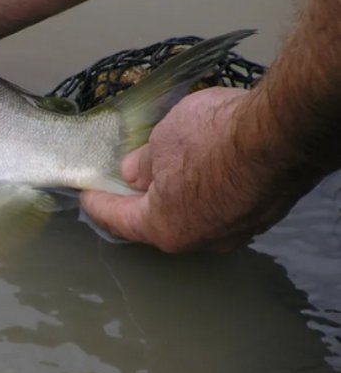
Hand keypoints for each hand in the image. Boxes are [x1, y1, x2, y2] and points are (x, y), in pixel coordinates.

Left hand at [80, 87, 294, 252]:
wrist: (285, 133)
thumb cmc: (215, 137)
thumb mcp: (163, 140)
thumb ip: (143, 163)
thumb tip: (133, 174)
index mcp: (165, 227)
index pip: (118, 220)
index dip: (98, 204)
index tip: (87, 194)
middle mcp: (200, 240)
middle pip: (158, 223)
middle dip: (138, 202)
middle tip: (122, 183)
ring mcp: (235, 232)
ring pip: (193, 215)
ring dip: (176, 196)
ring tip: (164, 171)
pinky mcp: (261, 216)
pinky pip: (222, 206)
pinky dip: (206, 192)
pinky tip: (204, 170)